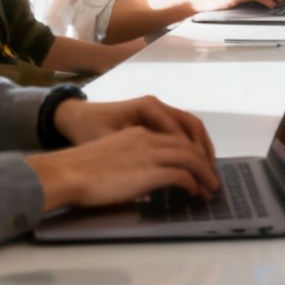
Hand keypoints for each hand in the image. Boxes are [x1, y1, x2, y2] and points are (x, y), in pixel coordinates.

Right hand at [29, 125, 218, 212]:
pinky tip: (194, 192)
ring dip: (205, 174)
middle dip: (204, 162)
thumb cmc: (79, 171)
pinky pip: (181, 174)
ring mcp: (149, 154)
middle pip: (188, 145)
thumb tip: (142, 180)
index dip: (191, 151)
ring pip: (191, 158)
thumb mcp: (110, 156)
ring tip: (211, 188)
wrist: (67, 173)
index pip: (174, 137)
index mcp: (137, 133)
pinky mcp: (149, 172)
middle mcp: (147, 139)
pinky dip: (193, 183)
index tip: (199, 165)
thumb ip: (130, 161)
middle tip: (212, 177)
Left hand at [54, 95, 215, 162]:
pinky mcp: (154, 118)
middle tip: (211, 177)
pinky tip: (191, 162)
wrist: (73, 118)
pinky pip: (179, 129)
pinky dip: (190, 145)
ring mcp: (157, 110)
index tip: (202, 179)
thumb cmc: (90, 131)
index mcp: (150, 108)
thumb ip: (141, 158)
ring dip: (200, 149)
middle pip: (192, 126)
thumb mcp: (112, 145)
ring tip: (206, 172)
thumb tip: (172, 176)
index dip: (194, 158)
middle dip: (204, 153)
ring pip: (189, 127)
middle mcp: (158, 106)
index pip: (182, 134)